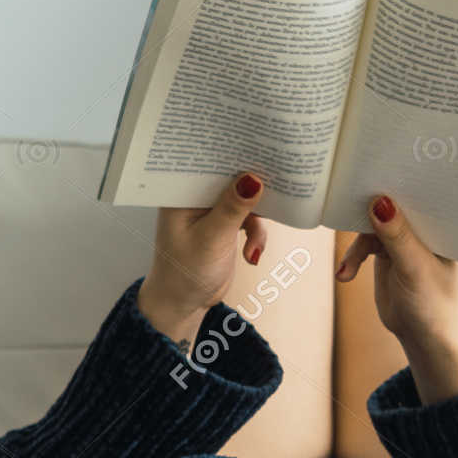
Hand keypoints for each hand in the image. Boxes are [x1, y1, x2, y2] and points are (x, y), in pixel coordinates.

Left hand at [136, 173, 266, 346]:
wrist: (184, 304)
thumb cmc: (184, 273)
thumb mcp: (210, 240)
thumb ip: (232, 209)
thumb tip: (253, 179)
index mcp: (182, 193)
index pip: (209, 164)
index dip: (232, 156)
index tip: (259, 152)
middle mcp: (196, 197)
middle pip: (231, 178)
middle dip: (252, 187)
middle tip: (274, 191)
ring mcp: (212, 210)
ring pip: (245, 198)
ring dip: (256, 220)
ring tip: (253, 245)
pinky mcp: (226, 224)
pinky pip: (250, 218)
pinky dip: (256, 235)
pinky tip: (252, 255)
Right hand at [335, 196, 457, 403]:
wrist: (423, 338)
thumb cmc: (434, 305)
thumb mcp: (415, 269)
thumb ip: (397, 236)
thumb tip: (379, 202)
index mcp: (443, 226)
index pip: (423, 194)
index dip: (402, 180)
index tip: (377, 169)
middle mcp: (425, 227)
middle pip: (395, 204)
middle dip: (372, 205)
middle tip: (347, 202)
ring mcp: (405, 239)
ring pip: (373, 224)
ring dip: (356, 245)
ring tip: (347, 270)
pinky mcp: (387, 252)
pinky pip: (364, 244)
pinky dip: (353, 258)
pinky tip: (344, 276)